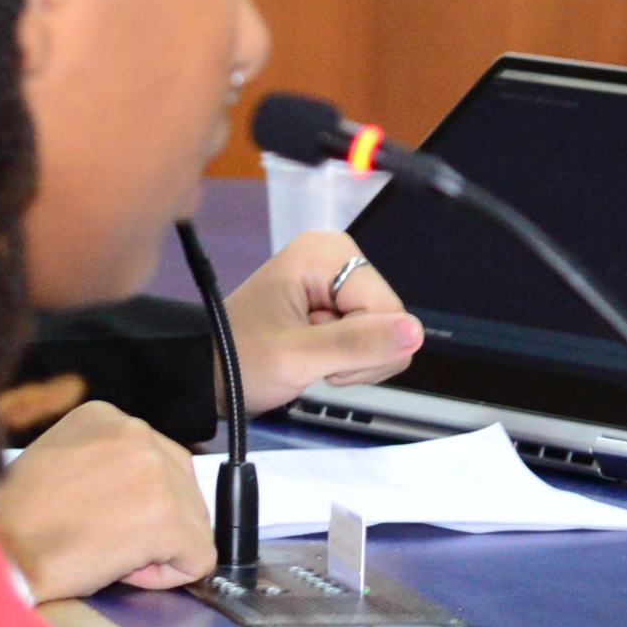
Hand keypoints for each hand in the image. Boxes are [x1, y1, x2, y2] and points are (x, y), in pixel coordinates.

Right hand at [0, 401, 214, 599]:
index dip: (141, 503)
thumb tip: (141, 494)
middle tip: (103, 540)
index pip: (163, 463)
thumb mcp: (62, 461)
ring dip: (158, 551)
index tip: (104, 518)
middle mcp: (139, 433)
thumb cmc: (15, 518)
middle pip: (186, 492)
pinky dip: (167, 577)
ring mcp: (156, 473)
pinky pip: (197, 559)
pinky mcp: (166, 518)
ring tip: (106, 552)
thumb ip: (106, 463)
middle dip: (155, 526)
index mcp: (110, 417)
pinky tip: (122, 569)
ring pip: (194, 526)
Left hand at [226, 230, 423, 413]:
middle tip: (314, 358)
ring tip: (313, 356)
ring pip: (388, 330)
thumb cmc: (242, 359)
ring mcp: (341, 277)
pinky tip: (320, 353)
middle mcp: (339, 255)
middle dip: (360, 351)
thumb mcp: (297, 357)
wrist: (212, 373)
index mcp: (326, 254)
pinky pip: (375, 333)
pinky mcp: (341, 298)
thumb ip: (356, 344)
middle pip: (391, 317)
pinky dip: (352, 356)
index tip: (322, 357)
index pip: (387, 308)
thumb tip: (414, 332)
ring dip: (356, 357)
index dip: (364, 344)